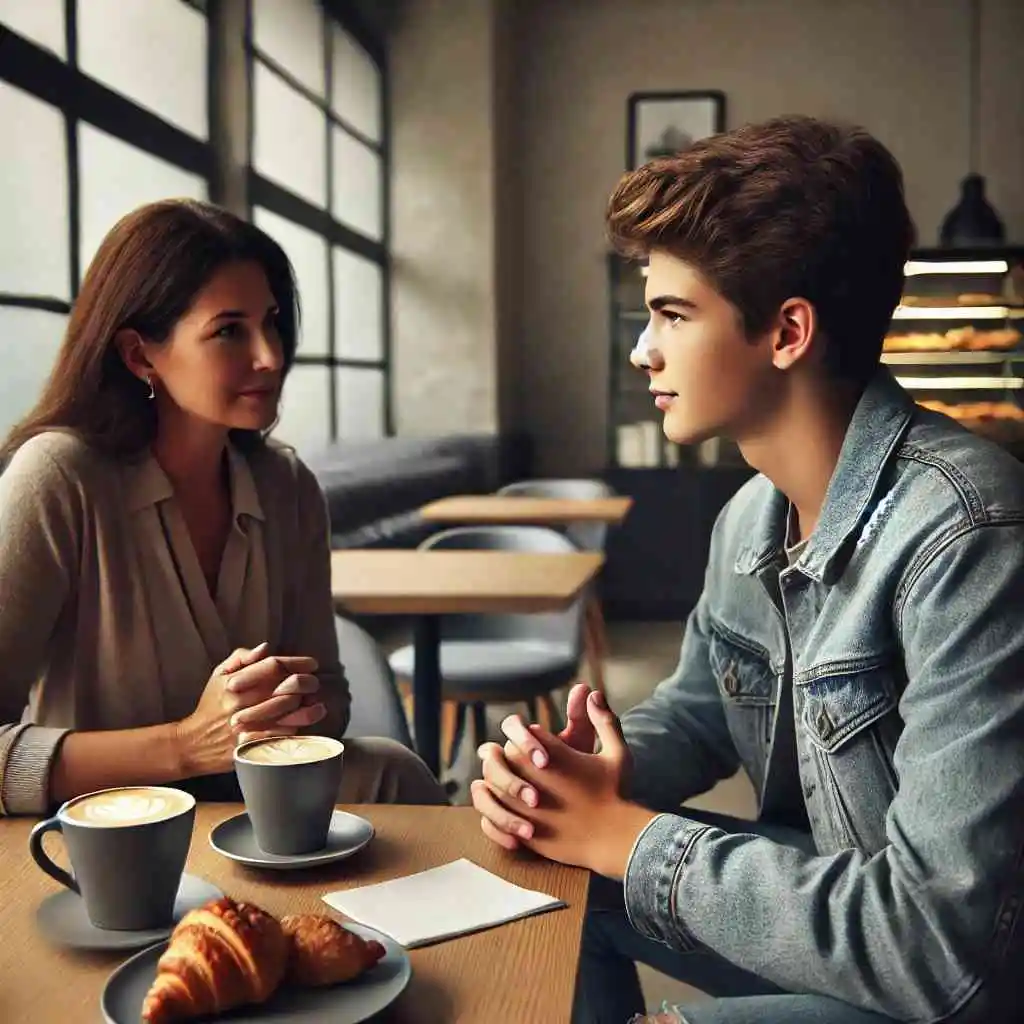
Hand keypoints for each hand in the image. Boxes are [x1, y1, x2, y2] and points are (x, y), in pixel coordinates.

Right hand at [175, 644, 326, 775]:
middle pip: (286, 687)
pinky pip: (282, 735)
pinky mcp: (251, 745)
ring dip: (308, 706)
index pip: (274, 666)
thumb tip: (265, 648)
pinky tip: (304, 723)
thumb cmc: (211, 706)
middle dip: (307, 683)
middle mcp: (242, 702)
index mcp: (235, 683)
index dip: (297, 662)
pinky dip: (297, 728)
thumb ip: (241, 658)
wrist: (192, 744)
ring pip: (289, 712)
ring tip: (317, 704)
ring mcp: (247, 725)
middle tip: (314, 683)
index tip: (312, 664)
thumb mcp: (218, 676)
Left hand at [473, 690, 647, 875]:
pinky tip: (508, 808)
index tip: (538, 743)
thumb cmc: (617, 794)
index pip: (525, 733)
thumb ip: (604, 721)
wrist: (616, 840)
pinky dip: (495, 810)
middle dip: (511, 755)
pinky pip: (493, 816)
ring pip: (493, 784)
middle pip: (505, 755)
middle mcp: (534, 779)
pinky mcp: (522, 831)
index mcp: (554, 756)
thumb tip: (593, 693)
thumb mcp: (617, 753)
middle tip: (520, 760)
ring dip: (499, 781)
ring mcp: (525, 807)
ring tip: (512, 782)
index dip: (529, 736)